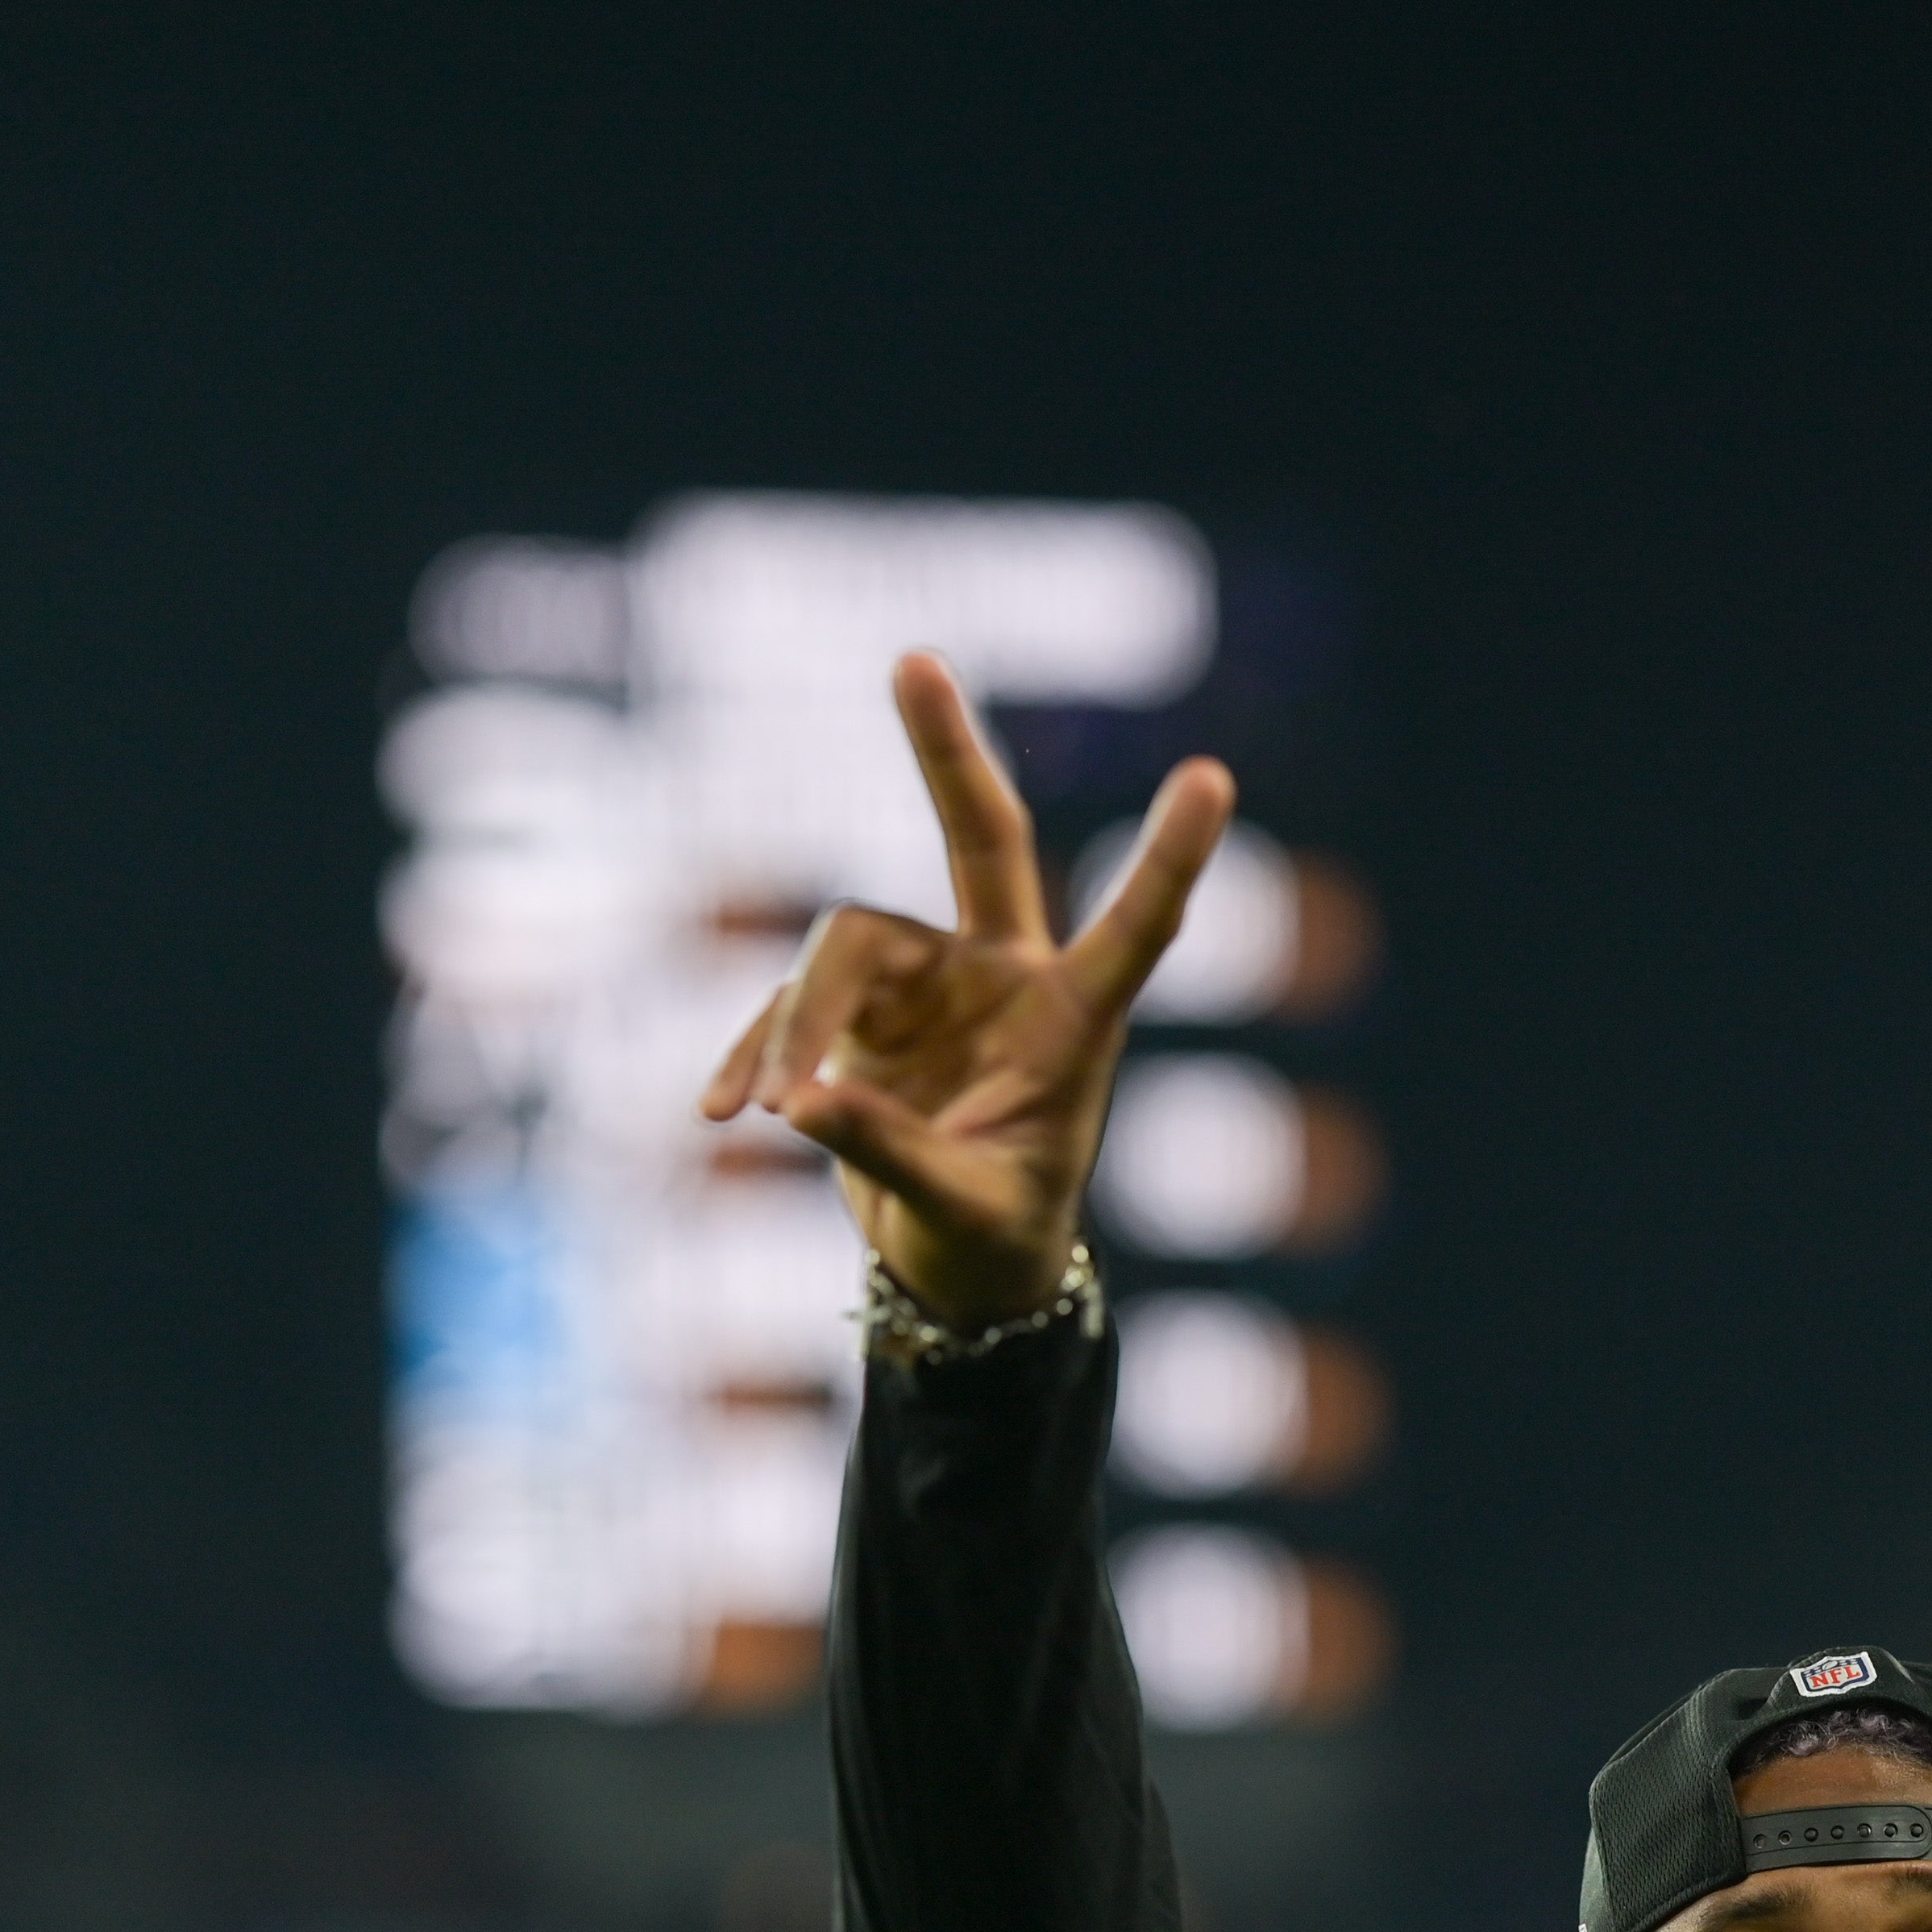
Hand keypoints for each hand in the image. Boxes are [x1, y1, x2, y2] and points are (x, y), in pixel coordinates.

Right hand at [695, 653, 1237, 1324]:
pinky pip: (787, 1009)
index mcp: (1074, 1022)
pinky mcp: (853, 1013)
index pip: (1135, 929)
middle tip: (913, 660)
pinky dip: (751, 1054)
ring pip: (843, 945)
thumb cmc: (997, 1240)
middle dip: (945, 753)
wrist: (958, 1272)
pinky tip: (718, 1113)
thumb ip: (894, 1156)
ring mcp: (925, 986)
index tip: (1214, 776)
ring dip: (795, 1022)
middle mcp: (1002, 979)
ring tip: (763, 1114)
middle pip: (978, 841)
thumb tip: (800, 1100)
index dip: (1170, 858)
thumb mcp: (963, 1213)